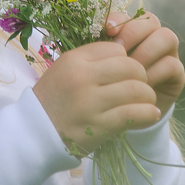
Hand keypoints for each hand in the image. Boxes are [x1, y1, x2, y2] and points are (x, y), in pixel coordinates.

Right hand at [33, 42, 159, 153]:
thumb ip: (92, 60)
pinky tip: (151, 113)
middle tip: (141, 86)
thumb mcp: (65, 70)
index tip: (126, 72)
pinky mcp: (98, 126)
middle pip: (130, 66)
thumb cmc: (53, 100)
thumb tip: (126, 54)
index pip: (116, 49)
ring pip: (136, 89)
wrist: (33, 134)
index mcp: (74, 60)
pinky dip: (148, 113)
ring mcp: (90, 103)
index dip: (126, 59)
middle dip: (142, 76)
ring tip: (147, 101)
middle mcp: (82, 78)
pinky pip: (133, 113)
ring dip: (147, 95)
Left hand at [104, 11, 184, 115]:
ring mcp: (167, 54)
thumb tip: (100, 34)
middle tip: (120, 50)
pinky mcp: (177, 74)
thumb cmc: (110, 87)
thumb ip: (102, 50)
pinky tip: (141, 85)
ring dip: (147, 51)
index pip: (129, 15)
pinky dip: (155, 73)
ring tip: (131, 69)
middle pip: (151, 20)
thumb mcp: (103, 68)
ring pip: (166, 37)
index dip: (119, 18)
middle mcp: (152, 39)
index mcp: (131, 33)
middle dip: (134, 32)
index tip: (107, 30)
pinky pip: (172, 64)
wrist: (125, 115)